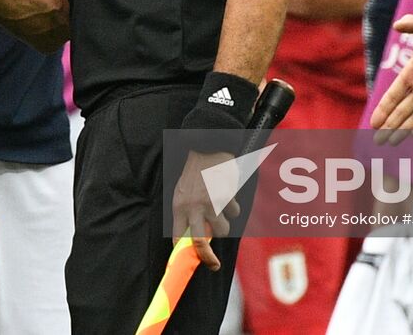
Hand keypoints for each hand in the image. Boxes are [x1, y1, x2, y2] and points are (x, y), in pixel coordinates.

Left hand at [171, 149, 237, 270]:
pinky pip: (233, 212)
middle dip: (208, 258)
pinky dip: (232, 206)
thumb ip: (186, 214)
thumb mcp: (182, 192)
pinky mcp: (226, 196)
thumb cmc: (194, 173)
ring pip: (223, 229)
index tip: (191, 262)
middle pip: (200, 243)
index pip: (178, 237)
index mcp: (179, 206)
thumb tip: (195, 240)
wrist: (207, 147)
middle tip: (214, 265)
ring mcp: (210, 202)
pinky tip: (227, 192)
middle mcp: (193, 207)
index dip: (184, 253)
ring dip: (225, 222)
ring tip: (220, 207)